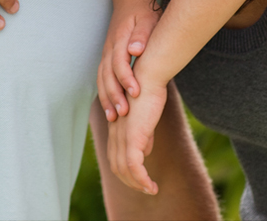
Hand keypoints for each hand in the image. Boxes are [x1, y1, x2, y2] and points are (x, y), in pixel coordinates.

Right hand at [97, 3, 161, 120]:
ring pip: (101, 79)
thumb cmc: (144, 12)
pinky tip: (110, 109)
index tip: (136, 93)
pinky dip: (104, 94)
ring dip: (106, 98)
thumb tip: (135, 50)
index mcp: (119, 40)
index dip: (126, 79)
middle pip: (107, 75)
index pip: (119, 63)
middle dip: (114, 95)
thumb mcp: (148, 19)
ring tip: (113, 118)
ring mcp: (105, 54)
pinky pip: (102, 78)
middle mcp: (109, 49)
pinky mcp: (107, 59)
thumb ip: (142, 35)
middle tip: (123, 114)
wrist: (130, 0)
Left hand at [106, 78, 168, 194]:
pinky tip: (151, 186)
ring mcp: (122, 135)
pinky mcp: (133, 136)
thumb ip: (143, 136)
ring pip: (124, 169)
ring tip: (151, 190)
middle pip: (117, 166)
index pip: (115, 157)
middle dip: (130, 182)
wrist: (148, 76)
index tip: (140, 180)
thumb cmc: (149, 92)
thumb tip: (145, 152)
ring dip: (137, 184)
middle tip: (146, 189)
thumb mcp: (145, 118)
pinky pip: (134, 165)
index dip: (126, 171)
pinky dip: (141, 179)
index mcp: (116, 128)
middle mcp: (115, 133)